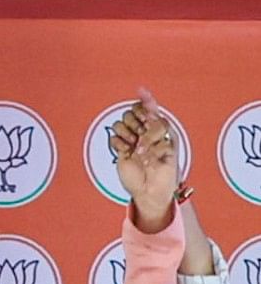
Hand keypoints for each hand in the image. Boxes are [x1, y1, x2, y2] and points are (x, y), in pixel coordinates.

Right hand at [113, 91, 188, 231]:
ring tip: (135, 147)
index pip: (153, 110)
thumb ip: (157, 140)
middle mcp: (146, 133)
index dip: (147, 100)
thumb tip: (144, 131)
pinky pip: (115, 138)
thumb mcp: (169, 155)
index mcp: (162, 131)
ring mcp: (133, 140)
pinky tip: (127, 152)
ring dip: (127, 134)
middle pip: (135, 114)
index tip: (141, 91)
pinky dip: (119, 144)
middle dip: (137, 123)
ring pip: (122, 123)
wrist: (152, 192)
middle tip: (143, 137)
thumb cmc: (167, 176)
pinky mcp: (122, 149)